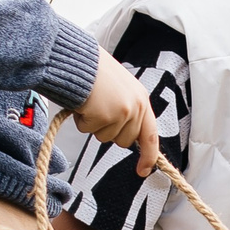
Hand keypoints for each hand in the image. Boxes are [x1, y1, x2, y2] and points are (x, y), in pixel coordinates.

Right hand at [73, 54, 160, 175]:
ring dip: (93, 124)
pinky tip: (83, 102)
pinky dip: (81, 119)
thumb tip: (129, 136)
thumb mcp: (122, 89)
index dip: (148, 156)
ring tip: (91, 102)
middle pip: (123, 141)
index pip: (150, 135)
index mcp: (142, 100)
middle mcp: (136, 107)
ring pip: (105, 137)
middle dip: (109, 131)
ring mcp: (121, 112)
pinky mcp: (104, 115)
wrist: (78, 59)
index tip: (144, 170)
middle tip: (99, 110)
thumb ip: (129, 110)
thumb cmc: (95, 72)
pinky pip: (88, 130)